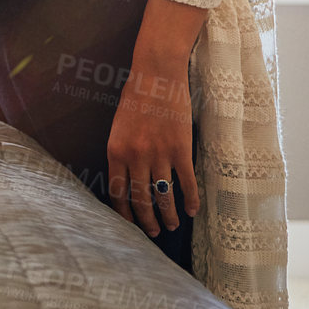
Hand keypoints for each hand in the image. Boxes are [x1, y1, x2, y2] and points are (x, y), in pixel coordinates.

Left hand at [106, 52, 200, 237]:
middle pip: (141, 199)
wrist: (156, 76)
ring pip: (164, 196)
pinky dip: (190, 201)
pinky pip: (186, 184)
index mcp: (115, 151)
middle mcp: (135, 157)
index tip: (130, 226)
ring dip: (169, 215)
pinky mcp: (181, 150)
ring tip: (173, 225)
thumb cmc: (135, 98)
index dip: (124, 213)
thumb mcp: (119, 127)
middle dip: (147, 221)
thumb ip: (122, 153)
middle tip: (154, 233)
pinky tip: (192, 210)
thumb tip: (127, 180)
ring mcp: (159, 155)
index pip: (117, 192)